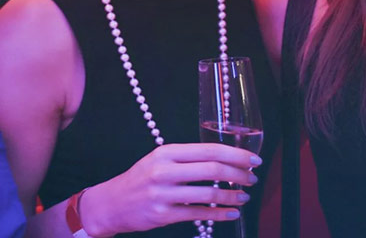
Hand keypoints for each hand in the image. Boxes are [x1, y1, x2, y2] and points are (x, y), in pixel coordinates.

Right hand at [80, 143, 258, 236]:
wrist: (112, 203)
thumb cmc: (141, 180)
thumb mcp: (159, 161)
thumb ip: (187, 159)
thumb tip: (225, 160)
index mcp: (166, 153)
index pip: (209, 150)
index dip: (236, 154)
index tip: (253, 159)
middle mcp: (164, 171)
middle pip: (212, 169)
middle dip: (239, 174)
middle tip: (252, 179)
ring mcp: (163, 194)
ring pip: (208, 193)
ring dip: (232, 196)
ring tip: (244, 196)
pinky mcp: (163, 215)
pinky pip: (199, 214)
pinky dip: (220, 214)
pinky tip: (232, 213)